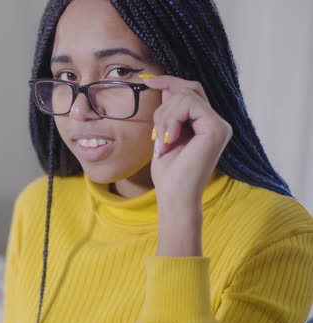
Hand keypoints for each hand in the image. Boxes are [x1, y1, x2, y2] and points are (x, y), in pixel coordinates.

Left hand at [142, 75, 231, 255]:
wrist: (174, 196)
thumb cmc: (169, 172)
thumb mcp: (165, 134)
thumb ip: (170, 111)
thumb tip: (165, 87)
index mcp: (206, 124)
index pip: (191, 91)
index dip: (170, 82)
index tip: (147, 82)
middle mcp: (217, 123)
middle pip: (189, 89)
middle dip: (164, 103)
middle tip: (156, 132)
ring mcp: (219, 125)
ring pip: (185, 96)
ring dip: (164, 117)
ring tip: (162, 142)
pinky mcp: (216, 128)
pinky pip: (189, 104)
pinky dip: (171, 120)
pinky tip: (169, 140)